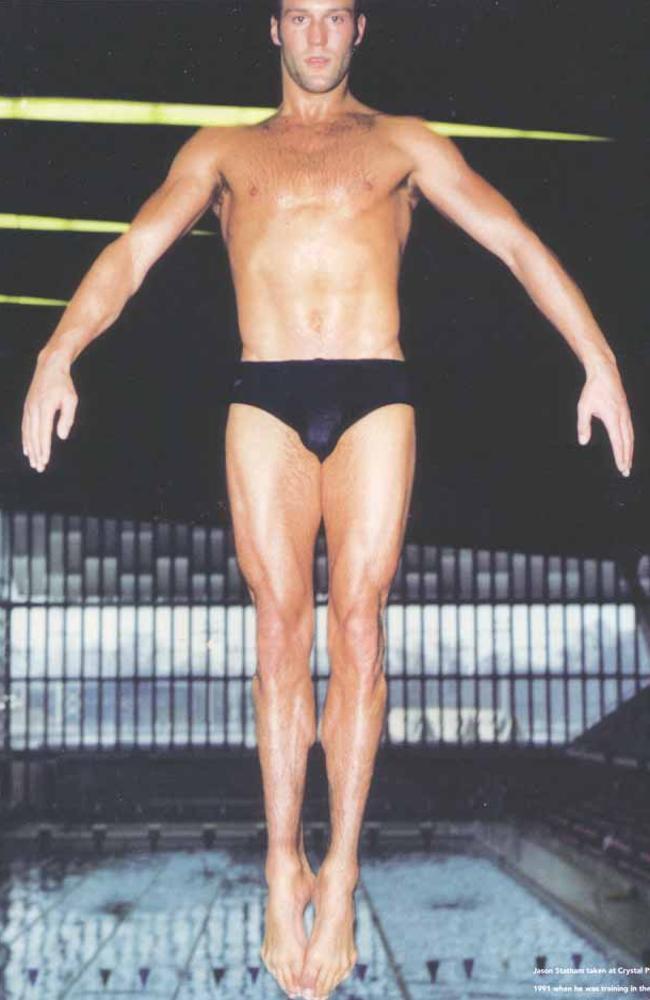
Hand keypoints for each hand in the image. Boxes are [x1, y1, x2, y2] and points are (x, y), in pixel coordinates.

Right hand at [21, 355, 77, 472]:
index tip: (45, 461)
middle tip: (39, 467)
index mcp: (45, 408)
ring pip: (27, 433)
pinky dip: (25, 439)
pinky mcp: (27, 407)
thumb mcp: (71, 400)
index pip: (44, 434)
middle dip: (36, 453)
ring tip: (33, 462)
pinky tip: (26, 448)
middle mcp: (34, 409)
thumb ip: (67, 419)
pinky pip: (24, 426)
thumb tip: (61, 437)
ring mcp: (28, 408)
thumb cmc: (64, 385)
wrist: (49, 367)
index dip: (44, 449)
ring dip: (30, 449)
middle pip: (34, 436)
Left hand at [577, 363, 633, 476]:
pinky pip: (630, 429)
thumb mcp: (583, 407)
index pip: (618, 442)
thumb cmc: (592, 390)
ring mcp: (626, 414)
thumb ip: (583, 426)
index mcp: (612, 418)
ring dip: (630, 451)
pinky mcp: (626, 411)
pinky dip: (630, 441)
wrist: (605, 373)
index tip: (621, 467)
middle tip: (626, 472)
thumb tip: (583, 442)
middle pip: (627, 442)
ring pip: (630, 436)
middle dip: (627, 458)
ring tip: (627, 463)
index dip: (620, 456)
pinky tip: (627, 447)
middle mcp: (622, 417)